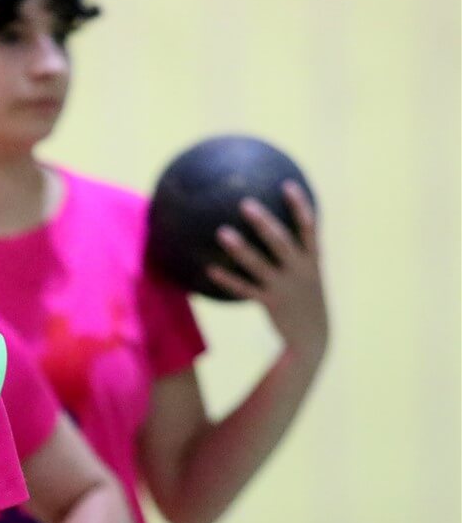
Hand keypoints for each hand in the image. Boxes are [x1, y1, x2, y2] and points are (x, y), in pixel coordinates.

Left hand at [207, 181, 328, 361]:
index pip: (309, 227)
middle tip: (245, 203)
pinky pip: (245, 289)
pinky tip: (208, 270)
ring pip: (259, 265)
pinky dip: (228, 279)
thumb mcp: (308, 273)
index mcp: (312, 260)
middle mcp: (300, 271)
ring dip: (240, 249)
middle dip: (265, 223)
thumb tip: (273, 225)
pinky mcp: (271, 303)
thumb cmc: (305, 297)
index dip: (299, 205)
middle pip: (281, 241)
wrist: (314, 338)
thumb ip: (295, 251)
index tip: (286, 184)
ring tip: (221, 232)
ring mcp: (285, 287)